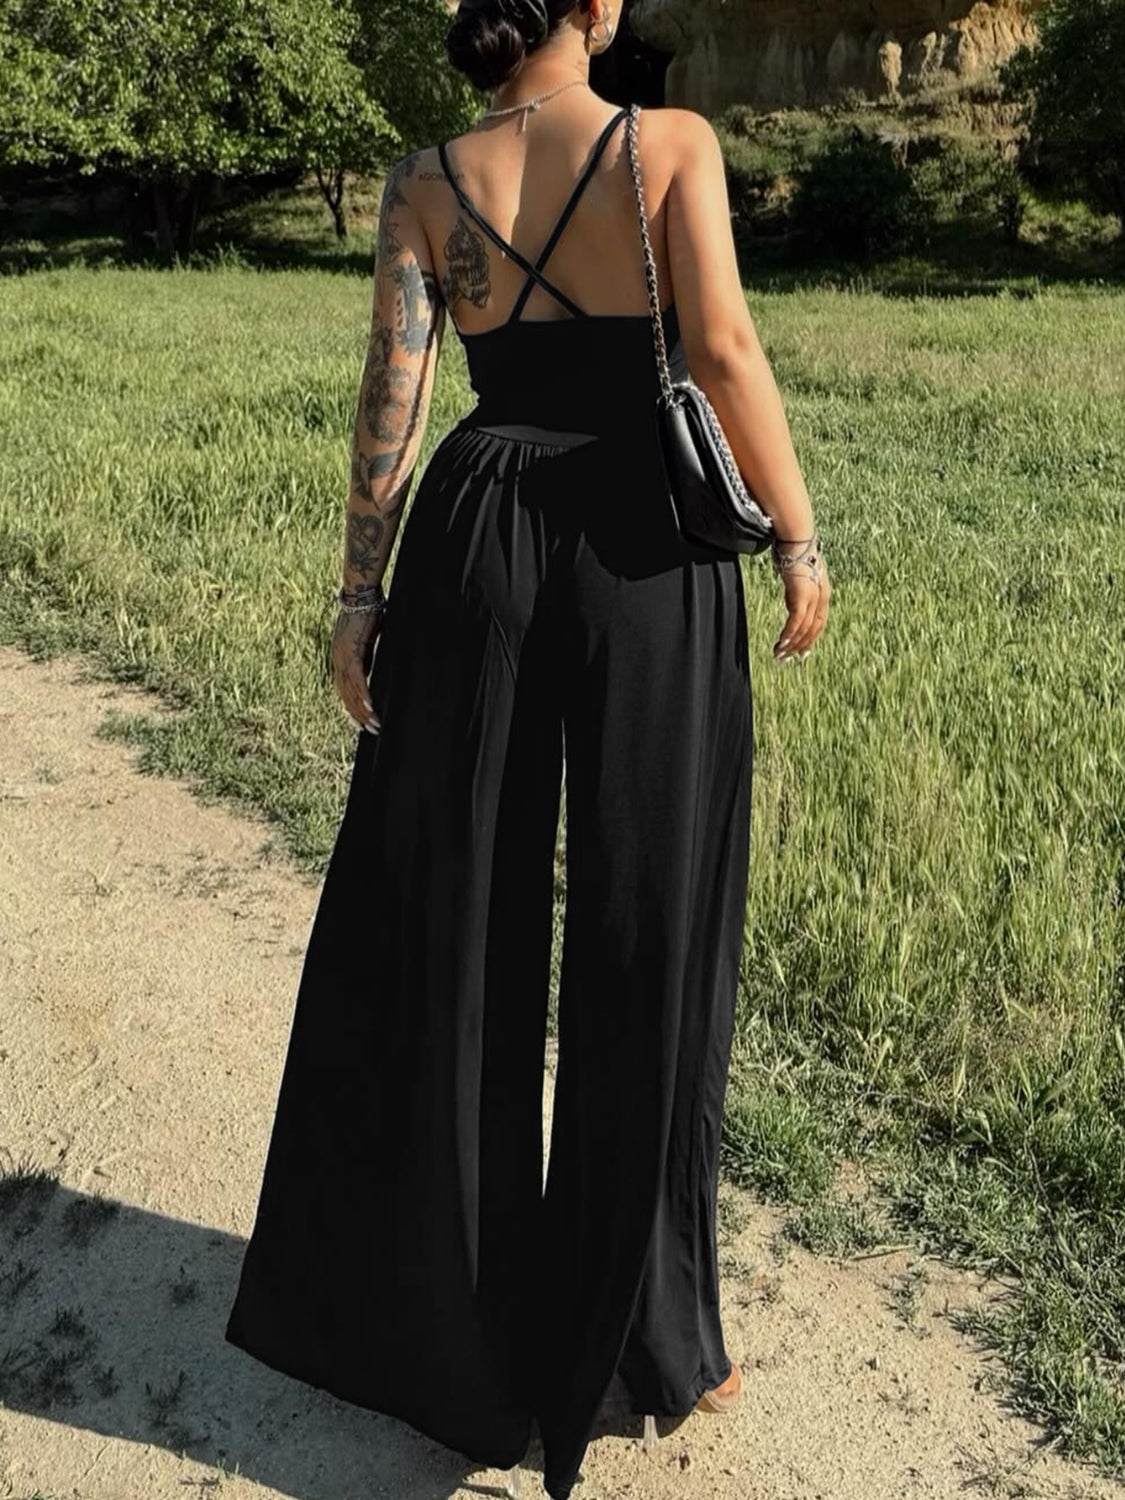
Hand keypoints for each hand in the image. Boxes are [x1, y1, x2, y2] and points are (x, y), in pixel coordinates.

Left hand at [331, 607, 382, 733]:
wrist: (360, 595)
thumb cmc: (366, 614)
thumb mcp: (365, 642)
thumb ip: (365, 659)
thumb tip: (369, 674)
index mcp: (339, 659)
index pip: (344, 691)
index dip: (352, 709)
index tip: (361, 723)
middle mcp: (337, 661)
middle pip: (346, 696)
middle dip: (358, 716)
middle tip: (371, 731)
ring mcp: (343, 658)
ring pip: (351, 691)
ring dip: (363, 710)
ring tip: (374, 724)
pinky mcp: (352, 652)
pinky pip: (358, 679)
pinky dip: (364, 694)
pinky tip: (370, 707)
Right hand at [774, 556, 830, 662]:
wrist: (797, 540)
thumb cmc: (795, 553)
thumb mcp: (800, 575)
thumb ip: (798, 589)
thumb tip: (791, 600)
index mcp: (824, 593)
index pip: (819, 623)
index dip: (811, 639)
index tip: (802, 651)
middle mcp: (822, 597)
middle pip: (813, 630)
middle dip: (800, 646)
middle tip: (788, 659)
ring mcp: (813, 597)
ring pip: (804, 629)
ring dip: (791, 644)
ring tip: (779, 654)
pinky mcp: (802, 596)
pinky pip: (795, 622)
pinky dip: (788, 634)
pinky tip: (780, 643)